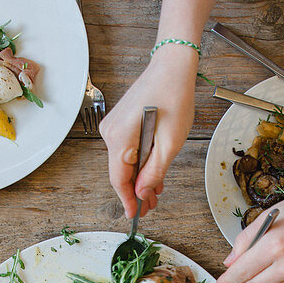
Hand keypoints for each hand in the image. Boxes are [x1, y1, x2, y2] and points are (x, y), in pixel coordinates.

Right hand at [99, 47, 198, 218]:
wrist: (171, 67)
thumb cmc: (173, 98)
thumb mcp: (170, 143)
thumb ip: (154, 172)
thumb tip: (142, 193)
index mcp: (120, 139)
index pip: (119, 180)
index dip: (127, 200)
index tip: (135, 215)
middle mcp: (110, 132)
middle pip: (120, 172)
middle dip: (136, 191)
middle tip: (151, 207)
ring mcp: (113, 126)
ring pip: (124, 162)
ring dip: (139, 177)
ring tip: (156, 194)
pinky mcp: (120, 122)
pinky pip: (127, 149)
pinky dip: (138, 162)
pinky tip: (151, 173)